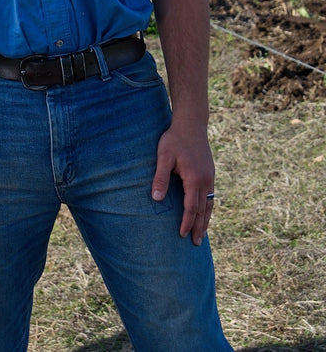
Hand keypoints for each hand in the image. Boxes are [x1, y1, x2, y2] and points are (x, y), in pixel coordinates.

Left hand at [151, 120, 214, 245]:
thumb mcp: (164, 156)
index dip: (187, 222)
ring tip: (203, 234)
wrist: (192, 123)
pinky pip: (210, 195)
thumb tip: (156, 199)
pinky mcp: (210, 172)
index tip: (182, 235)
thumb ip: (160, 177)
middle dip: (199, 227)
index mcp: (194, 179)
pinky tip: (204, 212)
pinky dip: (208, 207)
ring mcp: (210, 176)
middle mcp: (205, 180)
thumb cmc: (175, 139)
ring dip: (206, 220)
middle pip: (203, 210)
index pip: (191, 208)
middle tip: (196, 244)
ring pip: (209, 204)